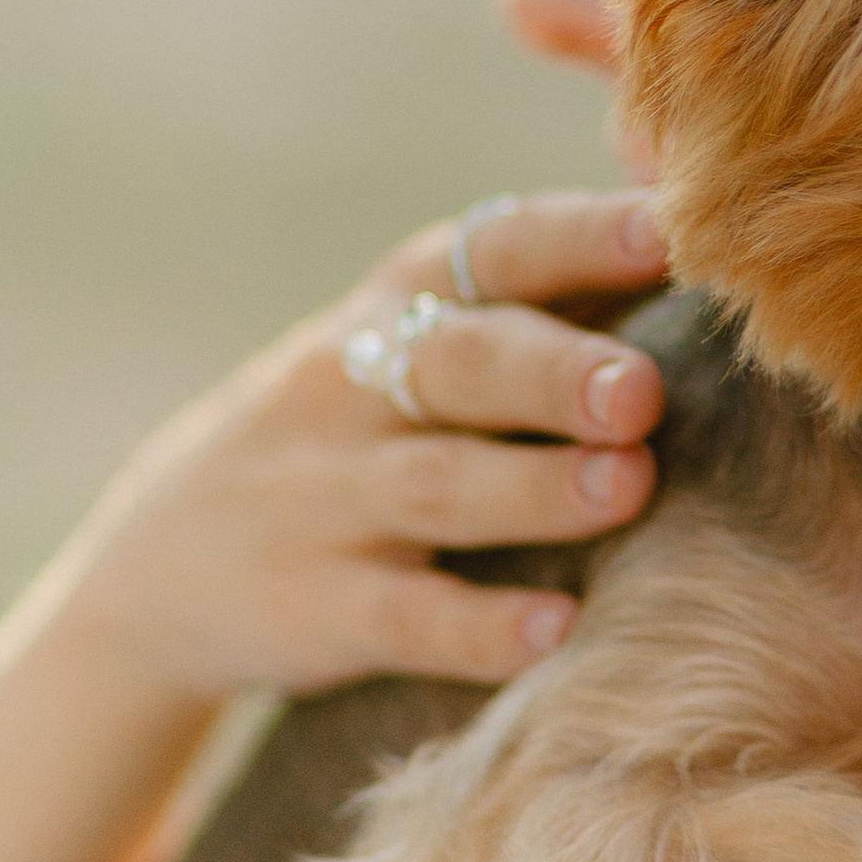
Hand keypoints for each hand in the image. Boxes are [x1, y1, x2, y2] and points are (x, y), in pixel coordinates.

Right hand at [58, 191, 668, 701]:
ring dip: (535, 489)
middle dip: (555, 372)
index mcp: (404, 303)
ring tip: (625, 487)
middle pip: (463, 364)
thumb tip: (703, 236)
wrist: (157, 564)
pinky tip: (553, 631)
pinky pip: (403, 615)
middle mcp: (358, 385)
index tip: (665, 230)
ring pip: (438, 486)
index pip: (496, 251)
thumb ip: (543, 299)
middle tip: (642, 390)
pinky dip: (479, 625)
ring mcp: (328, 497)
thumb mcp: (413, 344)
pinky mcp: (314, 604)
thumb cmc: (355, 429)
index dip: (580, 238)